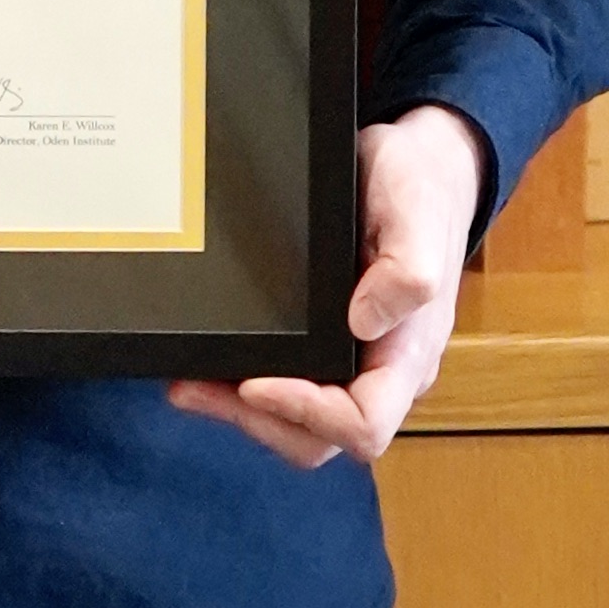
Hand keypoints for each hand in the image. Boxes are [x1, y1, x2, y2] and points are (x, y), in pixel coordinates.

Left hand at [168, 104, 486, 471]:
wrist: (418, 169)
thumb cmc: (420, 192)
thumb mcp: (417, 212)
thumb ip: (408, 269)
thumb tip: (365, 322)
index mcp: (408, 354)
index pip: (364, 423)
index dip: (307, 414)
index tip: (253, 382)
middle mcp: (379, 371)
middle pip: (317, 438)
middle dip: (254, 421)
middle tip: (195, 388)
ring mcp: (350, 364)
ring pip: (293, 425)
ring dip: (237, 413)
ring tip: (188, 383)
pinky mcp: (321, 349)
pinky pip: (283, 390)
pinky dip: (238, 389)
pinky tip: (206, 366)